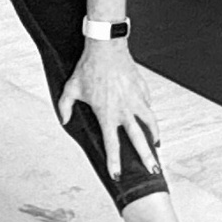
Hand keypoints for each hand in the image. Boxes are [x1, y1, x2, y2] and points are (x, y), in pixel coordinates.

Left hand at [61, 37, 161, 182]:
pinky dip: (149, 115)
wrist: (106, 45)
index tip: (117, 175)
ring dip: (154, 136)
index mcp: (106, 114)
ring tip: (157, 147)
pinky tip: (149, 120)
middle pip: (138, 139)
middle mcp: (123, 110)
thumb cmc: (87, 67)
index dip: (114, 161)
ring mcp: (135, 99)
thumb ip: (65, 107)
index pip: (111, 144)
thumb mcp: (71, 88)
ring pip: (150, 122)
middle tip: (153, 170)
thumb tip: (65, 120)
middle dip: (146, 157)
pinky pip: (147, 105)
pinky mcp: (142, 88)